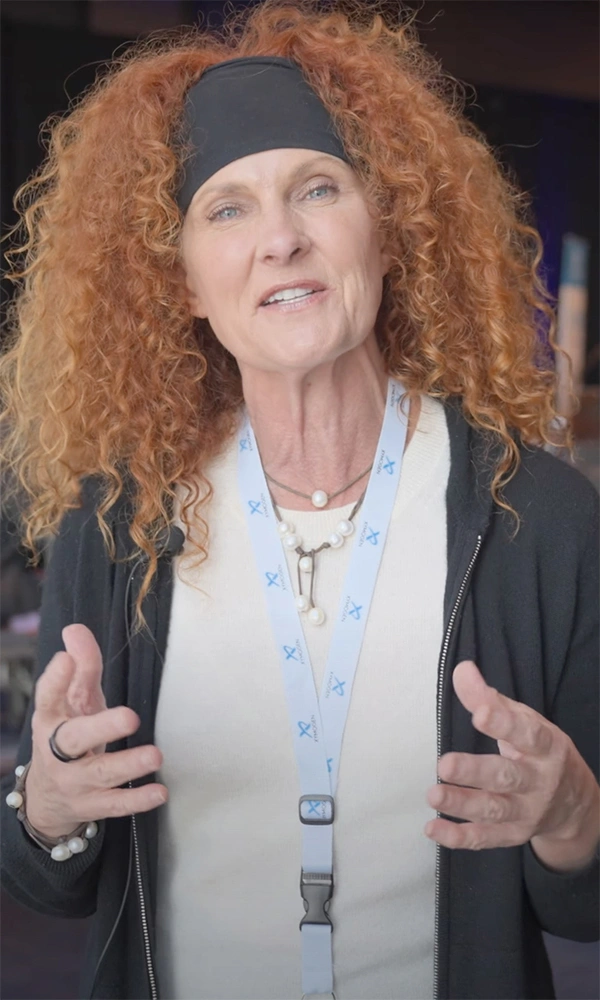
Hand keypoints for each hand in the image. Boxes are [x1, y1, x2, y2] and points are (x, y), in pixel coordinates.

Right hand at [26, 624, 166, 838]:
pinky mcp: (90, 805)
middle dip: (101, 728)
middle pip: (74, 739)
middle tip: (131, 717)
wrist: (47, 798)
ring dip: (128, 765)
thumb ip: (82, 667)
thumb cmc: (69, 736)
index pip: (47, 697)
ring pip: (99, 774)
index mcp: (50, 720)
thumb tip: (75, 630)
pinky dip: (137, 800)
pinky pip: (114, 804)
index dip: (55, 679)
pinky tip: (159, 791)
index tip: (66, 659)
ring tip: (155, 755)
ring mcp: (73, 781)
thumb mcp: (74, 701)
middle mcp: (56, 751)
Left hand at [424, 660, 598, 855]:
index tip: (480, 712)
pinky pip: (486, 838)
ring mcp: (527, 811)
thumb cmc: (540, 752)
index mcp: (545, 747)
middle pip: (507, 776)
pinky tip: (433, 828)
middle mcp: (539, 781)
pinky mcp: (513, 834)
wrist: (575, 804)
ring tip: (434, 793)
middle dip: (475, 772)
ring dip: (462, 804)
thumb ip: (490, 698)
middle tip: (444, 764)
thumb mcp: (525, 721)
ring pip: (494, 809)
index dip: (504, 723)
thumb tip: (461, 670)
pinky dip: (459, 837)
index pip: (527, 734)